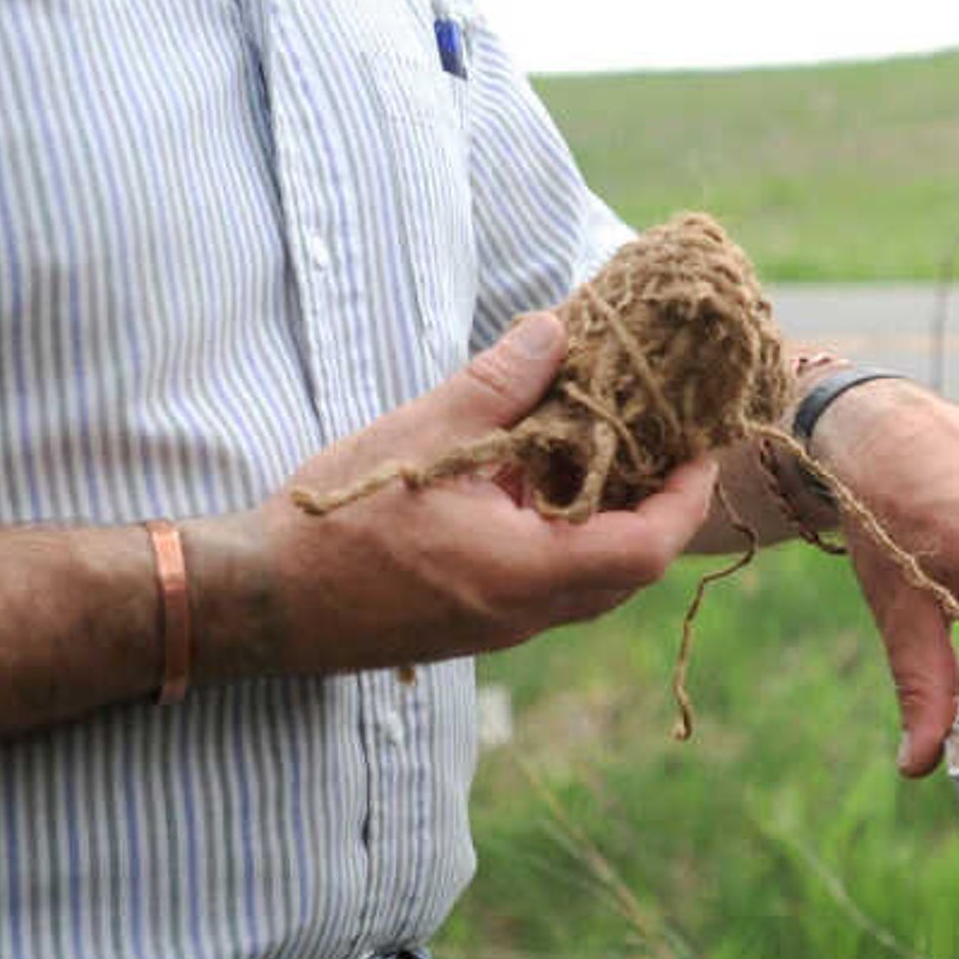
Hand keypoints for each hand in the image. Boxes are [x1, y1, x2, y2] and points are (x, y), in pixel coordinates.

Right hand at [200, 314, 718, 676]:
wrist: (258, 602)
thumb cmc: (336, 522)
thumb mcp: (422, 433)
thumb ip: (499, 384)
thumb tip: (556, 330)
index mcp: (525, 573)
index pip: (645, 550)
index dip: (685, 499)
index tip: (700, 448)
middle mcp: (523, 614)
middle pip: (627, 574)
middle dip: (655, 510)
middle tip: (660, 444)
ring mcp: (496, 627)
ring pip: (585, 584)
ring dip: (606, 525)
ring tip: (601, 453)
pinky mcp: (469, 625)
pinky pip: (542, 587)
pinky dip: (560, 539)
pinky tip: (532, 484)